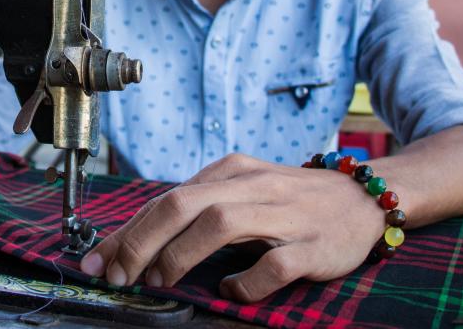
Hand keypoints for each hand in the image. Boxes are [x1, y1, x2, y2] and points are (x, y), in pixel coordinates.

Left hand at [79, 153, 384, 301]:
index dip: (128, 230)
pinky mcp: (312, 245)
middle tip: (119, 274)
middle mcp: (252, 185)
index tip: (100, 259)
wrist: (362, 198)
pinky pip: (272, 267)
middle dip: (141, 241)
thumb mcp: (241, 191)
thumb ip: (197, 210)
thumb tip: (138, 240)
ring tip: (160, 280)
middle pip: (182, 204)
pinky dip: (246, 283)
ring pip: (220, 224)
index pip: (166, 198)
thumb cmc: (290, 200)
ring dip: (180, 255)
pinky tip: (231, 291)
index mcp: (230, 171)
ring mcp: (284, 214)